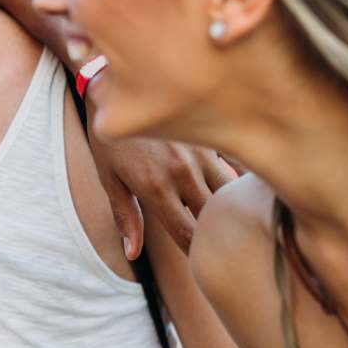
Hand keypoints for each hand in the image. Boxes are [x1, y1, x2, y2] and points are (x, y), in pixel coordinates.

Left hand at [87, 134, 234, 256]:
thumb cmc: (112, 137)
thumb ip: (125, 216)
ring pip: (230, 194)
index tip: (204, 264)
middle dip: (220, 238)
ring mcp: (201, 153)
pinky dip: (236, 182)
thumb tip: (132, 253)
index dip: (198, 255)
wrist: (117, 84)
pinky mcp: (211, 137)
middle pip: (215, 220)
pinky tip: (238, 191)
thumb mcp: (109, 177)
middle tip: (225, 249)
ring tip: (235, 223)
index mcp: (156, 189)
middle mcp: (183, 173)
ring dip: (232, 210)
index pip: (188, 236)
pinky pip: (234, 167)